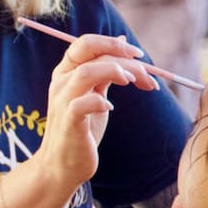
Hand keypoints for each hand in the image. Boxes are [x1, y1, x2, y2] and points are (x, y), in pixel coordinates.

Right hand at [35, 34, 158, 188]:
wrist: (62, 165)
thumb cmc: (81, 130)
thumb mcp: (95, 93)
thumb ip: (105, 69)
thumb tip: (120, 41)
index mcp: (66, 73)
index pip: (85, 43)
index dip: (113, 43)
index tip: (138, 55)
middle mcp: (61, 83)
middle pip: (90, 53)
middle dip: (123, 58)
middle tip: (145, 75)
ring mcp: (62, 102)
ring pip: (85, 73)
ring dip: (114, 72)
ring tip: (132, 83)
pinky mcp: (69, 123)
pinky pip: (82, 104)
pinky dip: (100, 101)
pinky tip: (110, 108)